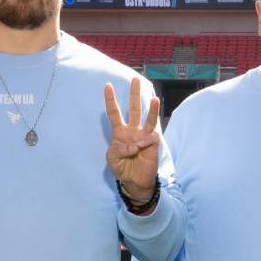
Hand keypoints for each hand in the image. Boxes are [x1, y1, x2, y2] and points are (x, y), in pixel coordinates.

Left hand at [105, 76, 162, 200]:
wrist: (135, 181)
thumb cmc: (122, 169)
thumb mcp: (112, 159)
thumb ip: (119, 149)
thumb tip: (134, 144)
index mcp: (119, 133)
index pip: (114, 113)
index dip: (110, 100)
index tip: (107, 86)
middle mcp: (132, 130)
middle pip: (133, 109)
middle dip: (134, 94)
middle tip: (135, 79)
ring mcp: (143, 135)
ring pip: (147, 118)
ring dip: (151, 108)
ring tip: (153, 98)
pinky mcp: (153, 143)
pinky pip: (152, 135)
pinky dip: (149, 135)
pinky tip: (145, 142)